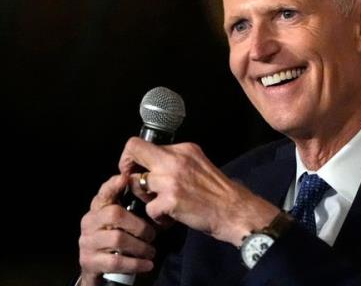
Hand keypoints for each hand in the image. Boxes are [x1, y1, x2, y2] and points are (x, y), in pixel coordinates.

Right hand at [78, 174, 156, 285]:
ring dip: (140, 247)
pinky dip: (135, 264)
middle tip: (152, 235)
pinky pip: (115, 261)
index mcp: (98, 209)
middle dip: (139, 225)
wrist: (96, 268)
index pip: (104, 193)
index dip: (113, 185)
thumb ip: (131, 208)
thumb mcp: (121, 222)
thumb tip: (155, 194)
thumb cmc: (115, 238)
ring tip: (151, 252)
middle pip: (114, 214)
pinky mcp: (89, 261)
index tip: (124, 178)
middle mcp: (89, 222)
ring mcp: (87, 242)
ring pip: (117, 239)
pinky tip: (147, 265)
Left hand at [119, 137, 279, 245]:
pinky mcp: (170, 200)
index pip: (144, 142)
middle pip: (134, 150)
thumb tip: (151, 165)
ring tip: (160, 205)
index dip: (132, 156)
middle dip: (126, 168)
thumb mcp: (198, 164)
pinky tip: (170, 218)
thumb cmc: (218, 191)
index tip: (135, 169)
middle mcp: (175, 159)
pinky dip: (157, 217)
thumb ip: (176, 161)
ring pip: (138, 184)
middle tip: (135, 184)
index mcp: (183, 149)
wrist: (234, 210)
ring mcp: (171, 179)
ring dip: (145, 198)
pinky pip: (149, 209)